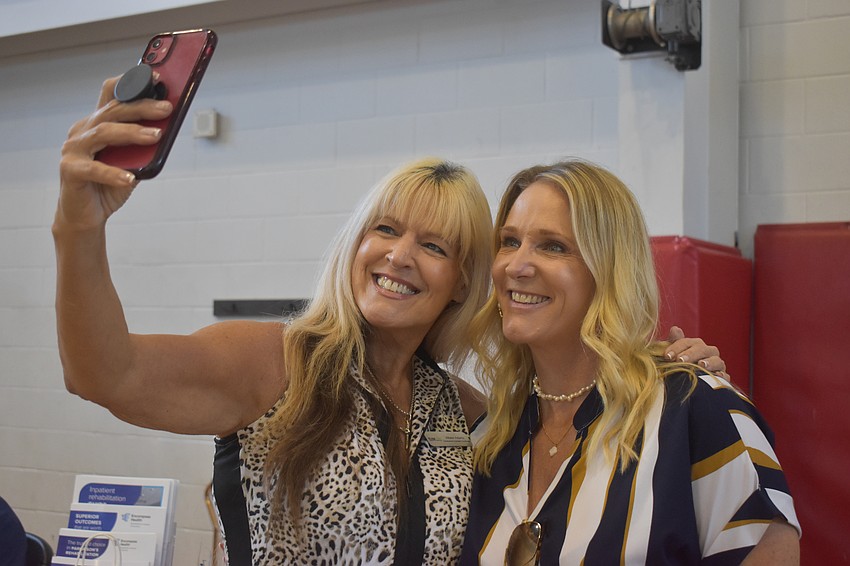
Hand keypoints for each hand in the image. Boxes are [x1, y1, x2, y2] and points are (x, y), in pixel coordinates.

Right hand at [56, 76, 172, 231]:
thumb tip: (166, 129)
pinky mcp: (70, 170)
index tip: (155, 77)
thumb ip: (143, 146)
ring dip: (131, 134)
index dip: (130, 83)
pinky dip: (114, 173)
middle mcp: (82, 131)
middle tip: (166, 108)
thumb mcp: (131, 162)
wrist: (85, 216)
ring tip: (155, 137)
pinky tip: (130, 178)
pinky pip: (94, 168)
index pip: (110, 94)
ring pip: (104, 133)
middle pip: (113, 112)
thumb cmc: (108, 186)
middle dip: (142, 108)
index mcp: (96, 123)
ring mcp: (73, 149)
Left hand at [664, 326, 726, 375]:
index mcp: (695, 346)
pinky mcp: (722, 379)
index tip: (667, 356)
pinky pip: (725, 376)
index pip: (687, 342)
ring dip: (709, 362)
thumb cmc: (680, 367)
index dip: (676, 347)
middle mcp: (708, 353)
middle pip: (702, 349)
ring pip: (717, 360)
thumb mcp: (674, 356)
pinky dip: (722, 375)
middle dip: (691, 354)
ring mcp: (717, 366)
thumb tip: (675, 329)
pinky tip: (716, 376)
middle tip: (680, 360)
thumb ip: (674, 342)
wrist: (689, 386)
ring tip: (701, 365)